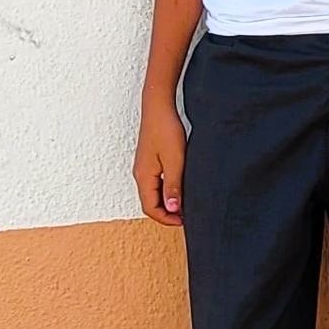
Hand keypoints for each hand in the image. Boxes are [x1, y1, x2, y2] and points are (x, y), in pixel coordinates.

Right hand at [133, 100, 186, 225]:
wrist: (158, 107)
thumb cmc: (166, 130)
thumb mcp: (175, 160)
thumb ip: (173, 185)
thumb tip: (172, 209)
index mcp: (144, 177)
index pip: (150, 208)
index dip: (166, 218)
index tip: (184, 222)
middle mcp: (140, 174)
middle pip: (150, 203)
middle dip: (167, 213)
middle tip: (187, 216)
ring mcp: (144, 167)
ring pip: (153, 193)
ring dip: (168, 202)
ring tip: (186, 204)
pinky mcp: (150, 161)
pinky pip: (156, 183)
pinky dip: (167, 191)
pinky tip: (181, 187)